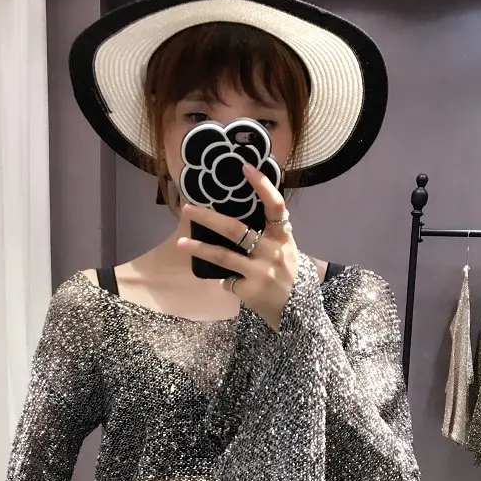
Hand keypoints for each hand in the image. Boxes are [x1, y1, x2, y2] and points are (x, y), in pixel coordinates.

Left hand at [177, 163, 298, 332]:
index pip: (276, 205)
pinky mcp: (250, 290)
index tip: (245, 167)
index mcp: (283, 236)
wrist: (298, 312)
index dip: (262, 185)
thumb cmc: (288, 274)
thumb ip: (268, 235)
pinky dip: (225, 280)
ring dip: (199, 248)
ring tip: (181, 243)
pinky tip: (227, 282)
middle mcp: (272, 251)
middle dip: (208, 217)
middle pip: (236, 229)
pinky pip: (227, 280)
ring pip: (223, 256)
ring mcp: (260, 271)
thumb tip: (232, 220)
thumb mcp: (285, 250)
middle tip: (187, 208)